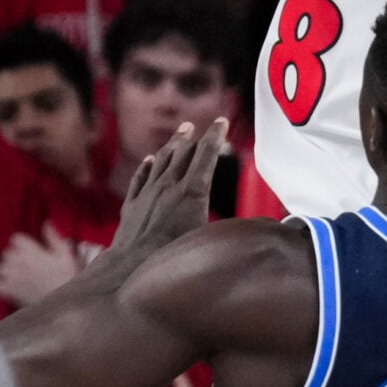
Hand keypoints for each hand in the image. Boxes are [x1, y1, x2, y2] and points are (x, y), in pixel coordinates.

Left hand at [0, 224, 90, 307]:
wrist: (63, 303)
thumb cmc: (67, 278)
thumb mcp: (65, 255)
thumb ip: (53, 238)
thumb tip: (46, 223)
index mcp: (32, 252)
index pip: (16, 239)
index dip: (23, 244)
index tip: (31, 250)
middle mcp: (19, 263)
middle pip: (6, 253)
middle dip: (14, 257)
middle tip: (27, 264)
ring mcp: (12, 278)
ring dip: (7, 270)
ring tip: (19, 275)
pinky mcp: (9, 293)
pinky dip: (0, 285)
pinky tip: (10, 287)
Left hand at [112, 117, 229, 258]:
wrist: (132, 265)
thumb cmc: (175, 256)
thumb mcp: (208, 237)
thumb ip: (228, 227)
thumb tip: (253, 229)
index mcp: (193, 190)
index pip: (206, 153)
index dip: (215, 135)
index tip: (221, 122)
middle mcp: (169, 185)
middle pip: (183, 152)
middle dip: (194, 137)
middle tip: (199, 126)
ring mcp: (148, 192)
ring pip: (162, 160)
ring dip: (173, 143)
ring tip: (181, 132)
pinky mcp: (133, 204)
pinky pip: (140, 177)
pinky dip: (147, 166)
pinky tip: (150, 160)